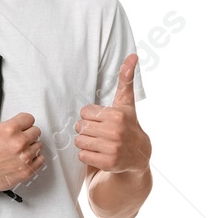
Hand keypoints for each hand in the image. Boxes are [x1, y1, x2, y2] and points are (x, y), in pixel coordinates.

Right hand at [0, 83, 43, 193]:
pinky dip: (35, 159)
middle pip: (36, 131)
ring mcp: (24, 158)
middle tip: (16, 139)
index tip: (15, 128)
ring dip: (31, 146)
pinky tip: (24, 158)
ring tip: (18, 149)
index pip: (30, 118)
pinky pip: (41, 160)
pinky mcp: (26, 171)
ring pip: (39, 145)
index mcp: (10, 129)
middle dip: (27, 134)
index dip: (22, 123)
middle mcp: (19, 143)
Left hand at [75, 54, 149, 173]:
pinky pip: (82, 156)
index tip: (102, 120)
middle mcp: (115, 131)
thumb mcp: (126, 102)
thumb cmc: (128, 124)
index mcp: (117, 115)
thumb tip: (133, 55)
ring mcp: (112, 148)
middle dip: (87, 129)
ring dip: (86, 142)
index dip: (91, 116)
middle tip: (99, 132)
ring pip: (79, 141)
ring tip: (99, 142)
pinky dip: (88, 155)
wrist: (138, 155)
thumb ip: (126, 78)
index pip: (84, 112)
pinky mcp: (108, 163)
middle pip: (80, 127)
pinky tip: (100, 153)